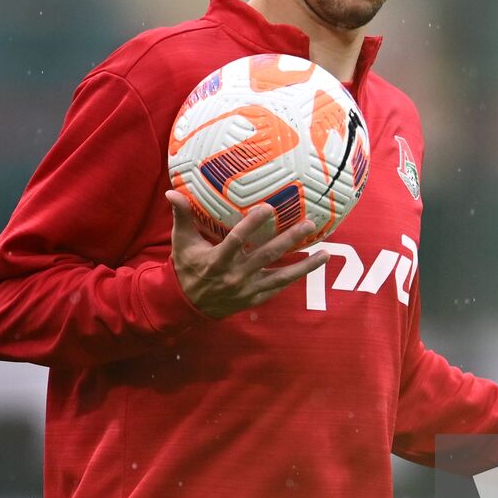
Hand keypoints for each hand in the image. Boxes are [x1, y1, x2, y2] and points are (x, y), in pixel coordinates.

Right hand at [165, 191, 327, 318]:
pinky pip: (278, 287)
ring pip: (280, 276)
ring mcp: (247, 289)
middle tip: (308, 224)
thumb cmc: (186, 267)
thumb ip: (181, 216)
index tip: (268, 207)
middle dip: (289, 239)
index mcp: (217, 260)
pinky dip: (295, 277)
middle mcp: (235, 275)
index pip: (237, 240)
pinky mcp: (254, 298)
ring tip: (325, 253)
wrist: (185, 305)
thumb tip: (171, 192)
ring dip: (304, 265)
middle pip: (266, 255)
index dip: (252, 224)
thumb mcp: (181, 242)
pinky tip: (312, 266)